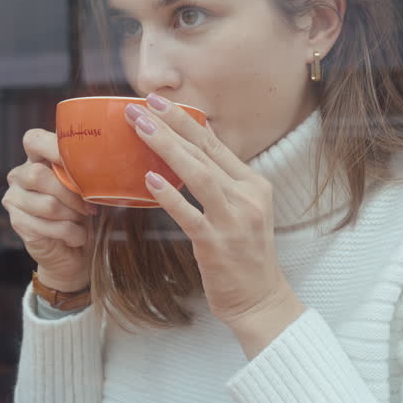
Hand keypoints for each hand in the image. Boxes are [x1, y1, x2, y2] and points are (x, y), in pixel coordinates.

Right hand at [3, 129, 97, 291]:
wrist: (78, 251)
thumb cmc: (86, 212)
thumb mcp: (89, 186)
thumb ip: (89, 170)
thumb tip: (108, 158)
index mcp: (37, 158)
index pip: (34, 140)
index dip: (54, 148)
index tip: (82, 161)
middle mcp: (20, 175)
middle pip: (38, 175)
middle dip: (71, 193)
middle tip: (90, 207)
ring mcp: (14, 199)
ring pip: (47, 204)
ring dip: (73, 216)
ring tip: (82, 221)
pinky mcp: (17, 223)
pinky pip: (48, 226)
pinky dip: (71, 233)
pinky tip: (76, 236)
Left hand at [127, 94, 304, 355]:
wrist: (261, 300)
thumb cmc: (245, 255)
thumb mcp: (242, 209)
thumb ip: (221, 181)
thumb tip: (191, 148)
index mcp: (254, 185)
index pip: (216, 145)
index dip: (187, 121)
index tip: (161, 101)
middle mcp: (247, 197)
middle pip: (205, 152)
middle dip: (171, 125)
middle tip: (142, 105)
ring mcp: (234, 220)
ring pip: (198, 175)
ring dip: (168, 148)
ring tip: (141, 128)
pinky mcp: (217, 244)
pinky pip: (190, 215)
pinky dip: (170, 195)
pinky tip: (150, 179)